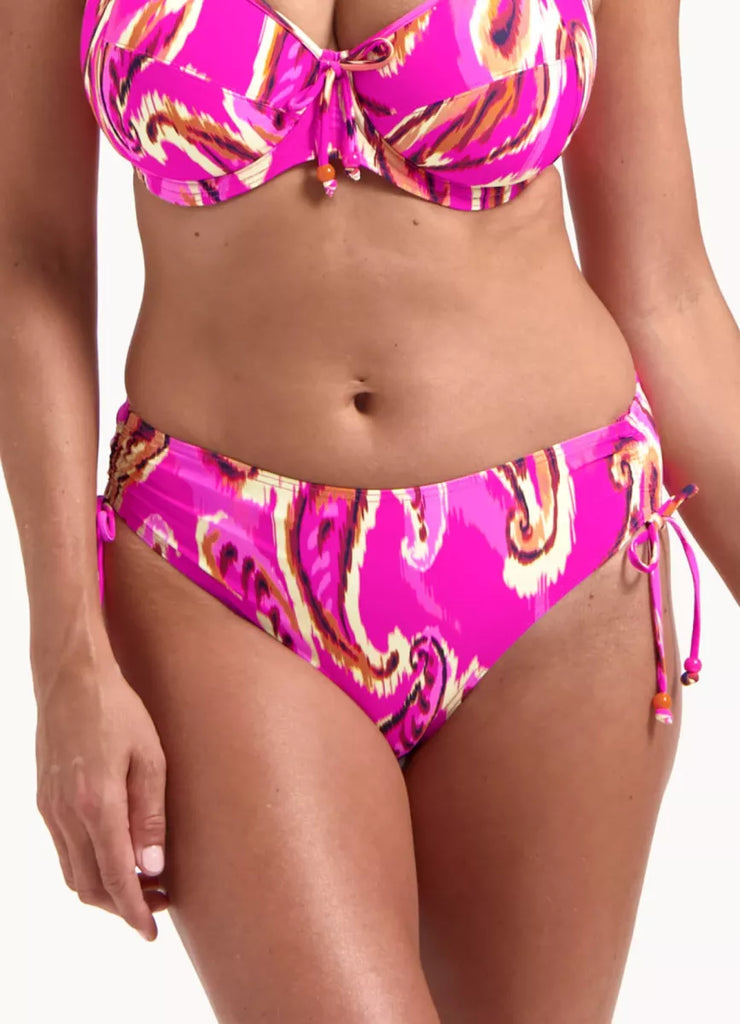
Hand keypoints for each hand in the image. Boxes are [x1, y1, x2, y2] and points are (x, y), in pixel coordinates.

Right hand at [34, 647, 169, 940]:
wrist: (71, 679)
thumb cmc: (119, 711)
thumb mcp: (151, 758)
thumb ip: (151, 817)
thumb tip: (153, 870)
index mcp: (97, 805)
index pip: (116, 878)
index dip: (135, 911)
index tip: (151, 932)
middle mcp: (67, 815)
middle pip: (91, 886)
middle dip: (123, 906)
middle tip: (159, 901)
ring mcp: (50, 810)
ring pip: (74, 873)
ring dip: (106, 888)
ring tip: (143, 881)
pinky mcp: (44, 801)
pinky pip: (64, 851)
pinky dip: (89, 866)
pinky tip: (116, 854)